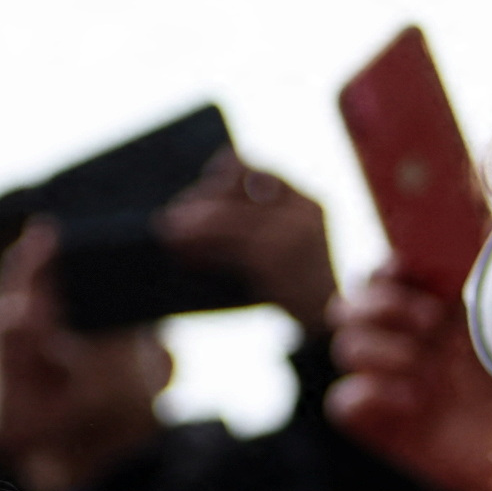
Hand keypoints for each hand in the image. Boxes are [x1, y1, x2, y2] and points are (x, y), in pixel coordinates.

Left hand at [160, 153, 334, 327]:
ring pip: (227, 219)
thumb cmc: (299, 283)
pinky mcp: (273, 258)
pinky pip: (226, 247)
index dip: (221, 173)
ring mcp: (290, 232)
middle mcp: (302, 210)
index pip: (255, 168)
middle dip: (199, 202)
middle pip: (236, 191)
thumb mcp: (292, 243)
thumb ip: (261, 219)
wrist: (326, 322)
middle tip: (170, 216)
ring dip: (191, 226)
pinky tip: (183, 255)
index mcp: (306, 201)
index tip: (200, 187)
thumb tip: (198, 207)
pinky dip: (200, 249)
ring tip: (166, 233)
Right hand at [320, 272, 491, 490]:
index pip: (380, 275)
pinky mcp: (392, 429)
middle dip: (382, 306)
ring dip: (383, 347)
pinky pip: (344, 402)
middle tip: (432, 323)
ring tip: (426, 366)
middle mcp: (409, 347)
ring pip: (346, 347)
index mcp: (437, 314)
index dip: (388, 269)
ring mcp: (397, 386)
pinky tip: (417, 401)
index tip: (419, 273)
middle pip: (347, 305)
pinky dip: (371, 394)